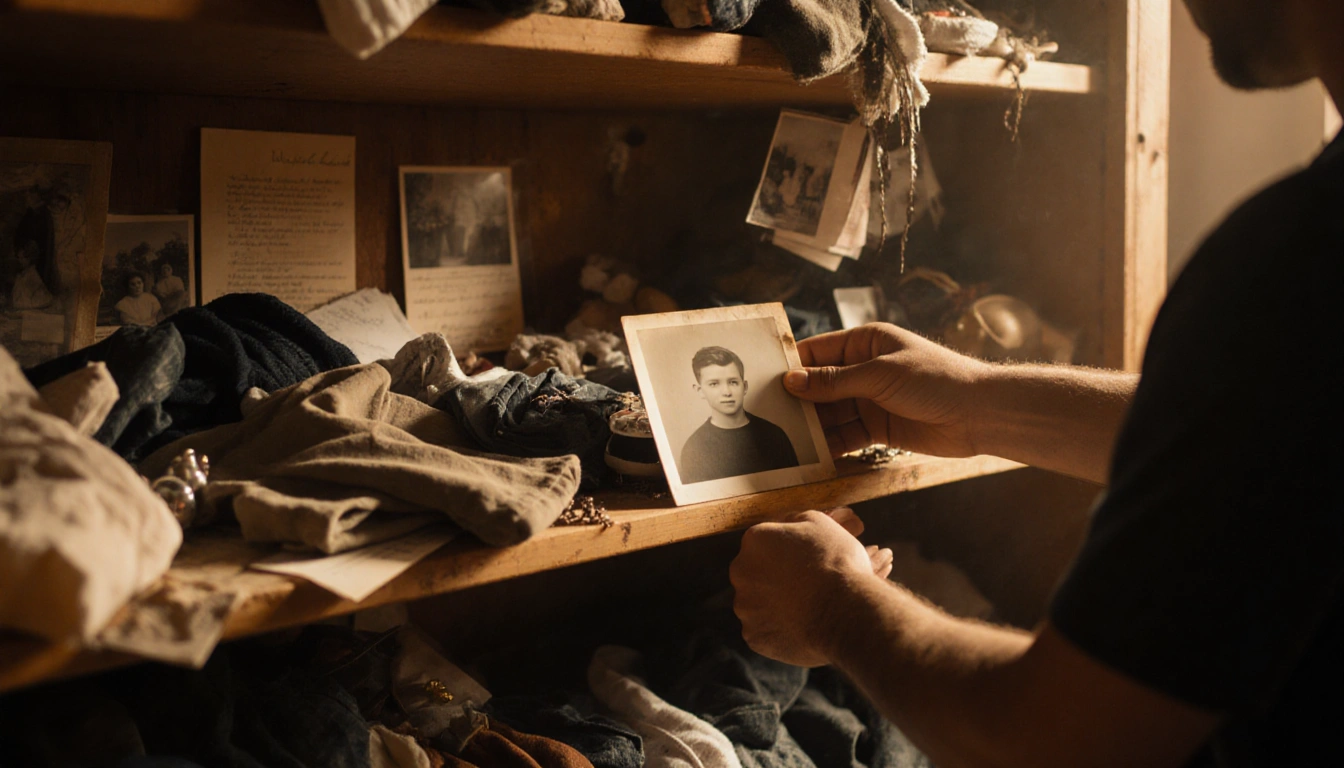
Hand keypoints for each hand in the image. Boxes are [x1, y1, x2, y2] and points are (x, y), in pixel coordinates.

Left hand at [731, 507, 886, 666]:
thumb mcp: (820, 523)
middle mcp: (741, 572)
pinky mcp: (754, 636)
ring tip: (805, 608)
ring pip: (757, 604)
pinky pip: (764, 631)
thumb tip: (788, 525)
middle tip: (805, 585)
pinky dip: (779, 630)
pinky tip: (800, 627)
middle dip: (775, 578)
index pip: (764, 543)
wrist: (844, 611)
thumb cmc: (836, 564)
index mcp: (754, 541)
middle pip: (755, 573)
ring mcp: (745, 607)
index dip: (786, 552)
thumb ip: (794, 521)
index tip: (804, 561)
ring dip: (775, 605)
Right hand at [784, 323, 985, 457]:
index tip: (762, 381)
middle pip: (820, 386)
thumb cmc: (936, 379)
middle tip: (766, 417)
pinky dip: (830, 446)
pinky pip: (846, 437)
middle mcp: (864, 370)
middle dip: (797, 401)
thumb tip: (792, 381)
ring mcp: (870, 400)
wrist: (979, 414)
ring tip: (783, 441)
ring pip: (830, 414)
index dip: (792, 366)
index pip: (818, 352)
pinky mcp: (878, 428)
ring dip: (811, 427)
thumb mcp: (880, 375)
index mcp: (865, 343)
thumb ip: (835, 381)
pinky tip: (811, 456)